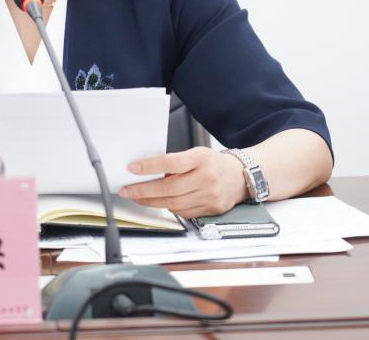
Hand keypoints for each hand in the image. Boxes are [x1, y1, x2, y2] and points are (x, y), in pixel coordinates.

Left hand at [118, 146, 247, 217]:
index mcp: (201, 159)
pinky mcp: (211, 210)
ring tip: (138, 197)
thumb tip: (148, 171)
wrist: (241, 176)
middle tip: (127, 190)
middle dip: (143, 191)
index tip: (132, 169)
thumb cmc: (214, 163)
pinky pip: (183, 213)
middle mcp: (206, 178)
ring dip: (152, 202)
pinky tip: (160, 203)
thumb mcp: (196, 154)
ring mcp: (210, 196)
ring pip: (174, 203)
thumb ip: (176, 162)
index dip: (149, 167)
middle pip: (169, 188)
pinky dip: (169, 208)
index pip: (170, 162)